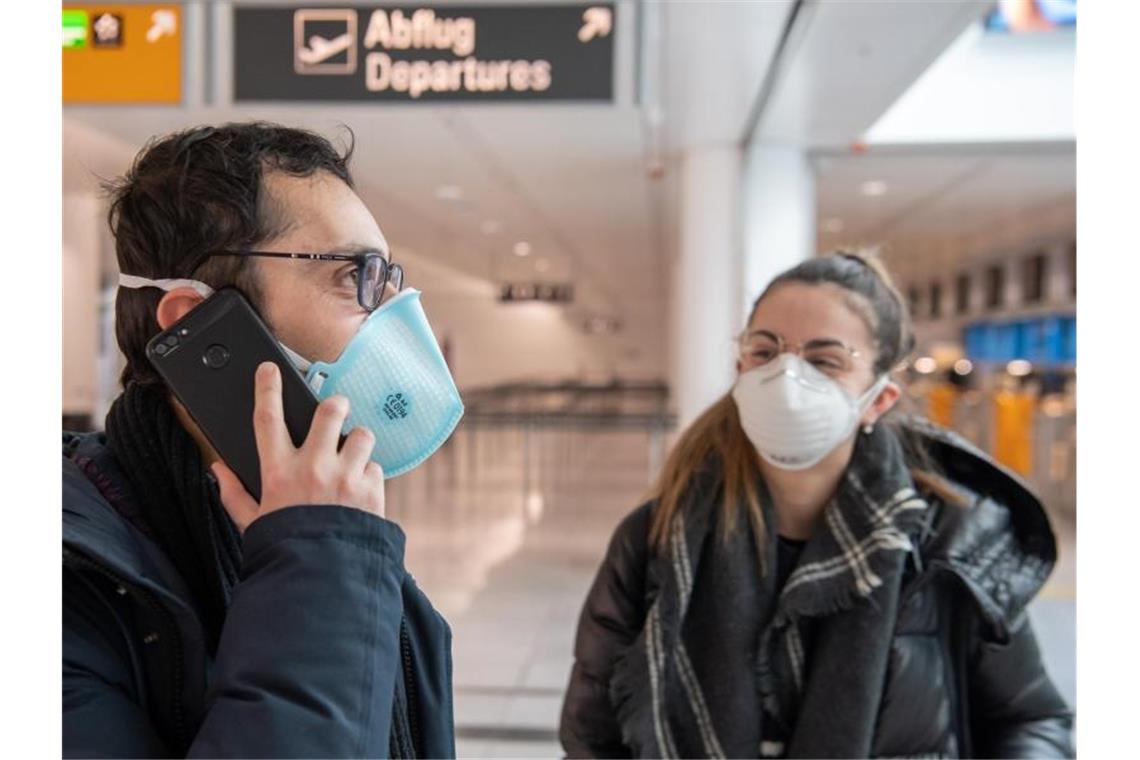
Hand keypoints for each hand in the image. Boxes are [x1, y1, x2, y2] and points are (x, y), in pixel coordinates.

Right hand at [212, 362, 385, 532]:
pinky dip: (369, 475)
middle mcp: (313, 468)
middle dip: (335, 405)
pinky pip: (376, 466)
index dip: (267, 388)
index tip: (268, 369)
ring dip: (357, 443)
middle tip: (335, 411)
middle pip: (329, 411)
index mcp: (278, 473)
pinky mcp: (372, 490)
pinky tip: (360, 492)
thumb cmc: (285, 549)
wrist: (323, 580)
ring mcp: (346, 478)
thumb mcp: (251, 524)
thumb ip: (233, 495)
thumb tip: (217, 469)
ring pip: (361, 434)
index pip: (267, 419)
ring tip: (350, 459)